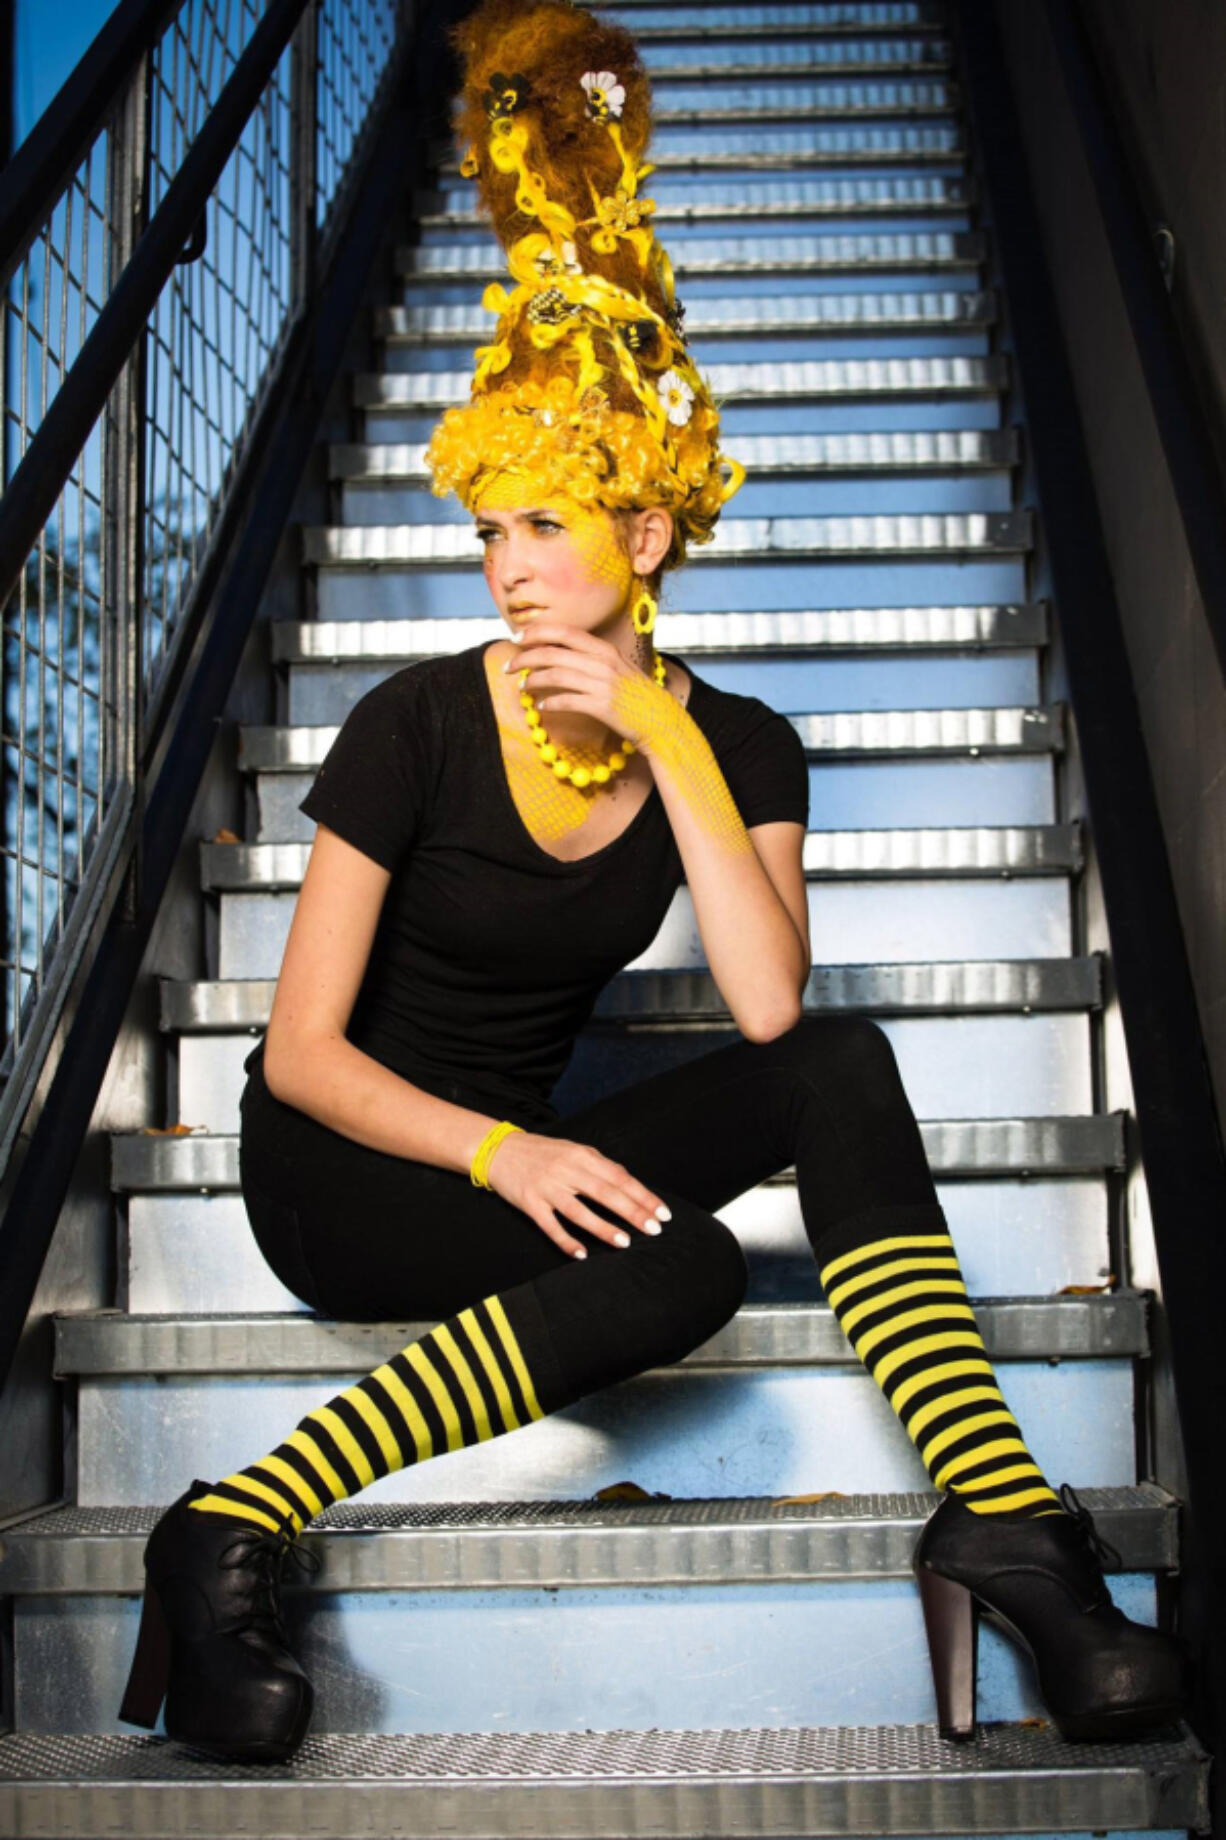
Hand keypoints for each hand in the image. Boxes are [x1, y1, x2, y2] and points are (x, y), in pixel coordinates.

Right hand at [482, 1128, 670, 1258]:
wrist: (500, 1150)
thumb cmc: (543, 1152)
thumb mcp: (574, 1150)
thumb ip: (600, 1166)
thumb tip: (629, 1182)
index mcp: (581, 1155)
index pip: (619, 1177)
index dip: (643, 1195)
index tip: (662, 1213)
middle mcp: (566, 1170)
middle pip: (605, 1193)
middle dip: (632, 1212)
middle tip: (654, 1229)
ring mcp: (547, 1188)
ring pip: (579, 1211)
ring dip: (603, 1228)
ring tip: (625, 1242)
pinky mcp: (530, 1203)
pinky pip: (551, 1226)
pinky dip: (566, 1241)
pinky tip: (581, 1254)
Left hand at [507, 622, 666, 753]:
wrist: (661, 719)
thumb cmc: (636, 695)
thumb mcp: (618, 667)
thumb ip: (593, 657)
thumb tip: (560, 654)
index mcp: (604, 649)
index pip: (564, 632)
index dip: (537, 632)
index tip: (518, 638)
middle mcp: (602, 662)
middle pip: (553, 652)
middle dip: (525, 657)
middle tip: (509, 666)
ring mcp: (602, 684)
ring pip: (556, 675)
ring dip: (533, 680)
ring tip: (522, 687)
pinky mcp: (602, 706)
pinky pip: (567, 701)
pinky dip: (550, 702)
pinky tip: (541, 706)